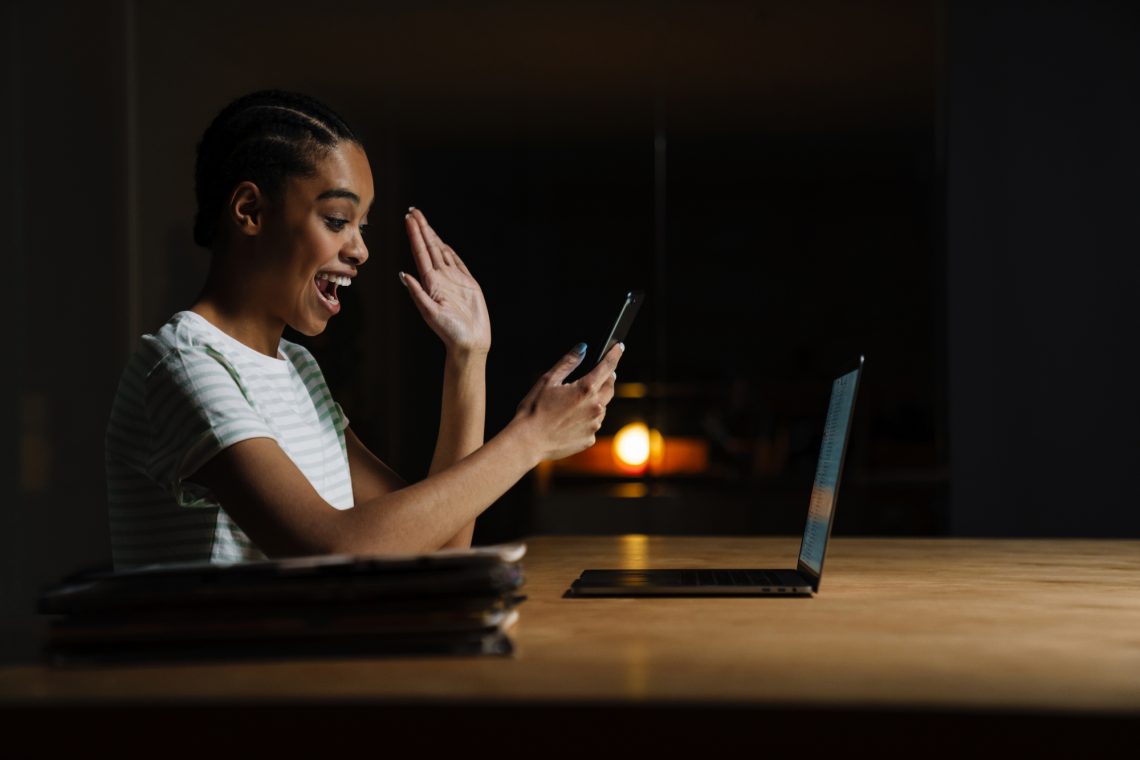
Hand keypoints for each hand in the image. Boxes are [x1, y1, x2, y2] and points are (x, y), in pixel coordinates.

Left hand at [400, 208, 491, 355]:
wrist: (470, 343)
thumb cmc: (450, 332)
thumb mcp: (431, 313)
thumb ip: (419, 294)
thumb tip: (404, 275)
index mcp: (431, 283)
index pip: (420, 253)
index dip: (415, 235)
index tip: (409, 219)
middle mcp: (441, 279)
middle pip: (429, 248)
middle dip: (422, 229)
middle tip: (413, 211)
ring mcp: (454, 280)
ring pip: (442, 252)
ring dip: (433, 237)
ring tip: (424, 222)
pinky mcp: (468, 284)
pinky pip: (458, 263)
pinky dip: (449, 252)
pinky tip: (443, 244)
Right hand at [513, 342, 623, 460]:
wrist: (528, 442)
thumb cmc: (534, 410)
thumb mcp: (548, 380)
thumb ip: (568, 362)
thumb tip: (583, 348)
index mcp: (586, 389)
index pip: (608, 366)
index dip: (615, 354)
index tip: (619, 347)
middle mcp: (595, 407)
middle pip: (610, 386)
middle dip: (607, 377)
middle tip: (599, 373)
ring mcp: (594, 425)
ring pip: (602, 406)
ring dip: (596, 399)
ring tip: (575, 401)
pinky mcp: (590, 439)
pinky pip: (593, 424)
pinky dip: (587, 418)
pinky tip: (570, 419)